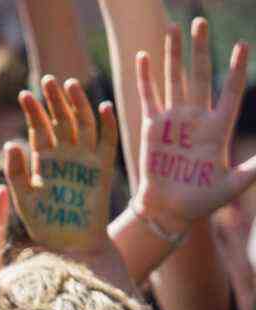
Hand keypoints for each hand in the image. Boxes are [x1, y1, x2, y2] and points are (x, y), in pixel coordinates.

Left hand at [4, 76, 117, 252]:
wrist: (72, 244)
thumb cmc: (45, 224)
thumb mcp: (24, 197)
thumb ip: (16, 172)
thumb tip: (10, 143)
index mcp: (43, 159)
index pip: (39, 128)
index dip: (33, 111)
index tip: (24, 95)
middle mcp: (64, 154)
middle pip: (61, 119)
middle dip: (55, 99)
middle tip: (49, 79)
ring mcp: (85, 158)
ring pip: (83, 123)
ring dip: (78, 104)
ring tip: (70, 84)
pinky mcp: (103, 167)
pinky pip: (108, 141)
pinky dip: (107, 124)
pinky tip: (104, 106)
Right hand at [134, 19, 255, 232]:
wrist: (169, 209)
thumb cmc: (202, 200)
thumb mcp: (235, 184)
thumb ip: (255, 168)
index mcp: (218, 128)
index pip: (231, 91)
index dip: (236, 69)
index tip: (242, 45)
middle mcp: (196, 118)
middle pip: (199, 75)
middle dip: (201, 49)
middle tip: (200, 22)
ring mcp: (173, 120)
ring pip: (174, 79)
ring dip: (173, 55)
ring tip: (173, 28)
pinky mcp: (152, 127)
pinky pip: (148, 97)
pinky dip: (145, 77)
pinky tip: (143, 56)